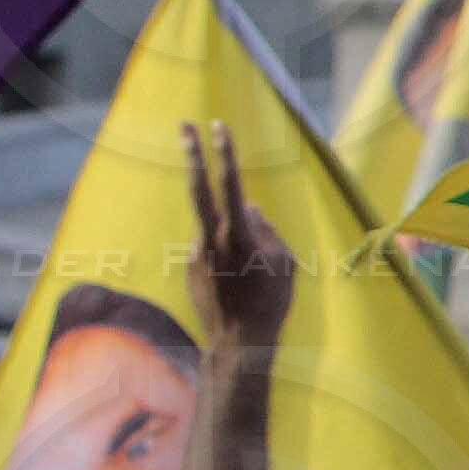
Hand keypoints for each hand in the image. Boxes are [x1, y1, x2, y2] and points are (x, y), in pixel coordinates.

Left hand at [185, 129, 295, 355]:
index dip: (225, 153)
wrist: (239, 344)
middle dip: (192, 154)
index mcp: (237, 235)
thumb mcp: (284, 262)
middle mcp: (210, 239)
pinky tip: (242, 285)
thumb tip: (251, 209)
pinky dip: (230, 256)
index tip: (218, 125)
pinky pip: (214, 249)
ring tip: (254, 271)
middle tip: (184, 125)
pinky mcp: (192, 268)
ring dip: (233, 234)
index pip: (230, 184)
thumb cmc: (272, 302)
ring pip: (216, 226)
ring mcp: (196, 254)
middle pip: (198, 188)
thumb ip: (267, 229)